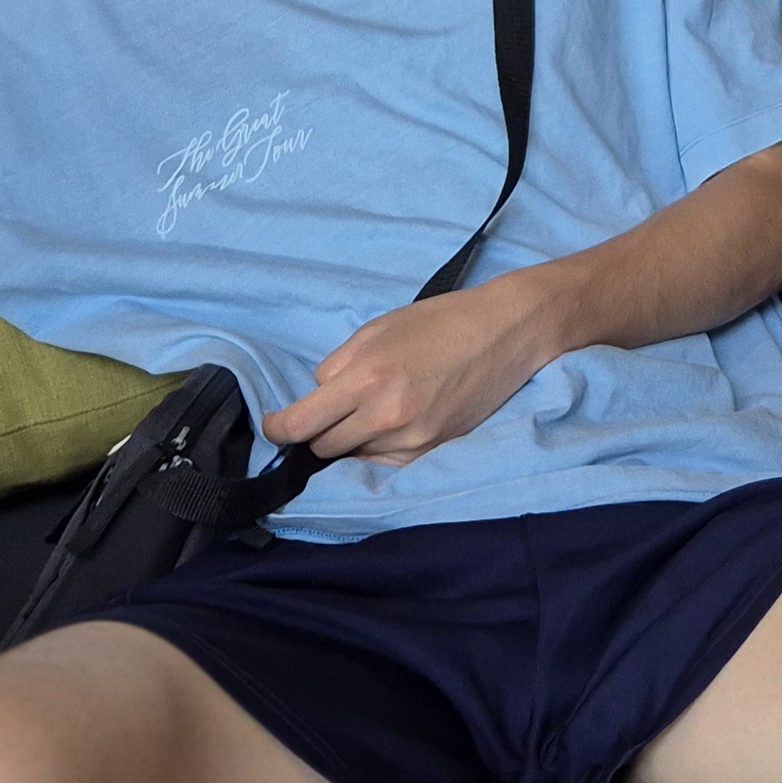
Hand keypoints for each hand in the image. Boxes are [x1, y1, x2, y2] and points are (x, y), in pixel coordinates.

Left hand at [265, 278, 552, 466]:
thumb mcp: (378, 329)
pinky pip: (387, 461)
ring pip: (355, 456)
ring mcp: (412, 440)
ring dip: (353, 438)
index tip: (274, 427)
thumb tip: (317, 398)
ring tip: (375, 408)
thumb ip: (339, 366)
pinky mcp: (433, 451)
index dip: (278, 430)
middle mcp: (385, 417)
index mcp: (366, 379)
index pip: (301, 424)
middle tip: (332, 409)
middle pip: (323, 447)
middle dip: (319, 430)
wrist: (508, 331)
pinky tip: (398, 420)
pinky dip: (381, 446)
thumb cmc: (441, 321)